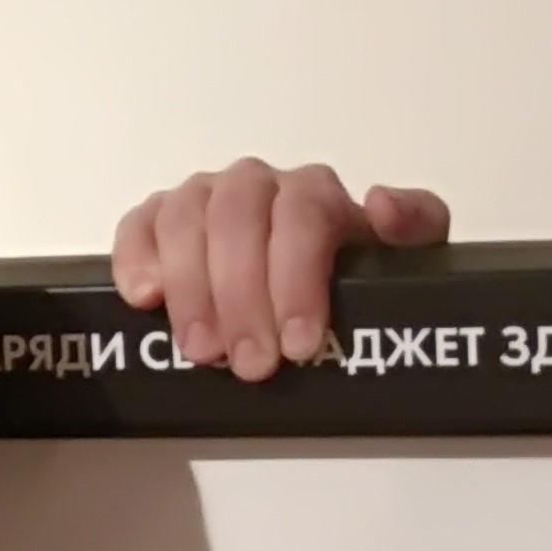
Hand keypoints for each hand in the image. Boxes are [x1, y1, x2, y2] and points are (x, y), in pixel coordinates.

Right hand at [111, 161, 451, 380]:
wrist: (313, 288)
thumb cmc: (352, 277)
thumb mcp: (402, 258)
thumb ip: (415, 225)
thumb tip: (382, 204)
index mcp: (315, 194)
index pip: (304, 214)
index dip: (296, 278)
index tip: (299, 343)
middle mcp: (258, 186)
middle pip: (238, 217)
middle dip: (241, 295)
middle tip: (250, 364)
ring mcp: (206, 200)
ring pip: (186, 216)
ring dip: (190, 286)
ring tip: (202, 350)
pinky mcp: (163, 221)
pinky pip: (141, 222)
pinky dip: (136, 256)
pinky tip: (145, 299)